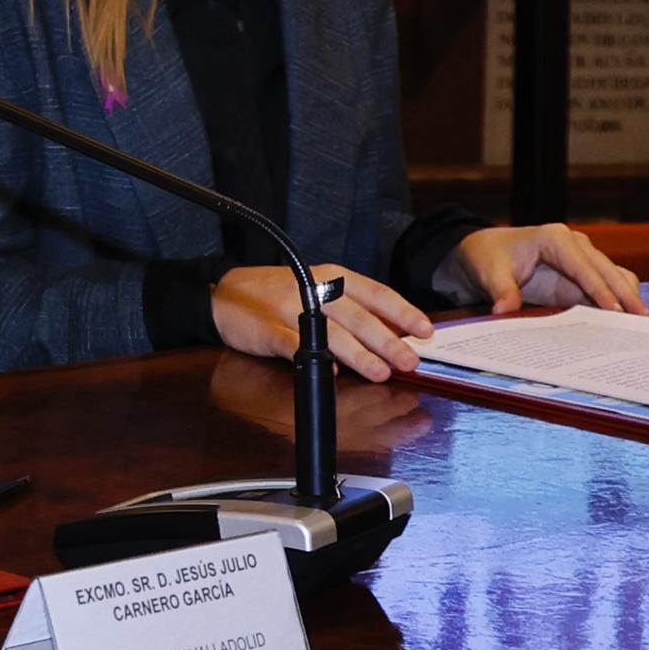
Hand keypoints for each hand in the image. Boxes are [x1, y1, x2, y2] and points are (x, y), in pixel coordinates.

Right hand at [209, 264, 434, 380]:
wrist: (223, 294)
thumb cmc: (278, 294)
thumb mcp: (319, 289)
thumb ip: (355, 308)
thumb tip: (397, 332)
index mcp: (332, 277)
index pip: (375, 293)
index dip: (402, 312)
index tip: (426, 331)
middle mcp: (314, 289)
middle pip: (357, 316)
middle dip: (387, 341)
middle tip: (409, 361)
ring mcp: (289, 308)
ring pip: (331, 331)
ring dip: (358, 354)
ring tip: (380, 372)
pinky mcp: (268, 329)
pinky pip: (294, 344)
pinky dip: (314, 356)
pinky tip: (331, 371)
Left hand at [447, 222, 648, 317]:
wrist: (485, 253)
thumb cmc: (488, 257)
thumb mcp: (490, 273)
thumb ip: (501, 291)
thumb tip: (503, 310)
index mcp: (556, 238)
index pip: (584, 266)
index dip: (601, 289)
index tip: (615, 311)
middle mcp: (575, 245)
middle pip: (608, 270)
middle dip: (627, 296)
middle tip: (644, 322)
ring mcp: (582, 260)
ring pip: (616, 277)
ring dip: (629, 299)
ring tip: (643, 325)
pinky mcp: (583, 276)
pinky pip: (607, 288)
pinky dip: (619, 303)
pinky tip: (628, 324)